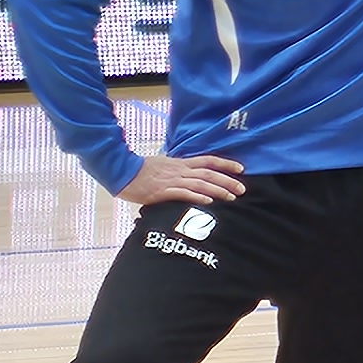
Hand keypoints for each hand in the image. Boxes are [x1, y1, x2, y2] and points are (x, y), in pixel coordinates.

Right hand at [122, 152, 247, 207]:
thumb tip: (190, 173)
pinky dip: (197, 197)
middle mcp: (179, 170)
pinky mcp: (161, 191)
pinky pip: (182, 193)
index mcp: (180, 163)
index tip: (241, 169)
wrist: (120, 172)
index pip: (208, 161)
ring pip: (200, 184)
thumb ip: (178, 169)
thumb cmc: (140, 170)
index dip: (226, 164)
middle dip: (228, 181)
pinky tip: (208, 201)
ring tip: (232, 197)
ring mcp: (171, 180)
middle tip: (243, 190)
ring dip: (218, 190)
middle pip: (209, 174)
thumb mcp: (163, 164)